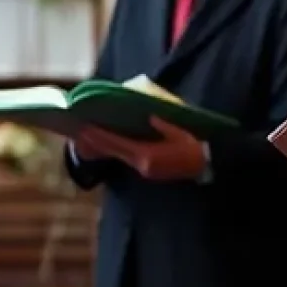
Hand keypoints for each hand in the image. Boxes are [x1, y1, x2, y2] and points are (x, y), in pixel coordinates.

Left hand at [68, 118, 207, 181]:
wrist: (205, 166)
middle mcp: (142, 163)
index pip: (118, 143)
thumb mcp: (180, 132)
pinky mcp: (147, 170)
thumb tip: (149, 116)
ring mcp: (144, 169)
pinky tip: (110, 141)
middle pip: (114, 150)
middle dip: (97, 140)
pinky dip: (117, 148)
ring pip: (119, 155)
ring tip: (90, 134)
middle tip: (81, 129)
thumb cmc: (194, 147)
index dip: (100, 135)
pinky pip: (126, 157)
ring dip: (105, 145)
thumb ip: (163, 124)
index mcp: (148, 154)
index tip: (86, 127)